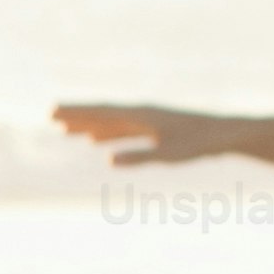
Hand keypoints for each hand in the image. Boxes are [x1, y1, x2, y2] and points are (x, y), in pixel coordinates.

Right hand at [50, 101, 237, 167]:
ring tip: (63, 129)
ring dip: (87, 125)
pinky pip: (121, 131)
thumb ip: (139, 157)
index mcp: (141, 115)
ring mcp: (146, 121)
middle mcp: (140, 114)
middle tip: (49, 116)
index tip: (53, 112)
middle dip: (76, 115)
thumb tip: (110, 160)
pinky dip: (104, 134)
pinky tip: (95, 142)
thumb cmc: (199, 144)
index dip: (77, 113)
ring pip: (109, 123)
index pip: (102, 112)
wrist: (224, 134)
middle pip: (102, 114)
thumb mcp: (169, 154)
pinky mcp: (152, 130)